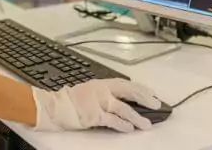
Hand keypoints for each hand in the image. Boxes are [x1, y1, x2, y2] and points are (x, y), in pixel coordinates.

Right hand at [31, 79, 160, 131]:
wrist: (54, 106)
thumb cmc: (71, 101)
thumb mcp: (89, 91)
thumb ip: (104, 93)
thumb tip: (123, 100)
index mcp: (101, 83)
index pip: (126, 83)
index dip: (140, 88)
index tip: (152, 93)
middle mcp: (102, 90)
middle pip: (128, 92)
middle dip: (144, 98)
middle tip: (156, 104)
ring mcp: (98, 102)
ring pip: (124, 108)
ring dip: (137, 117)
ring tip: (147, 124)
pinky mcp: (94, 115)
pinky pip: (113, 120)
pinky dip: (123, 124)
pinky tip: (130, 128)